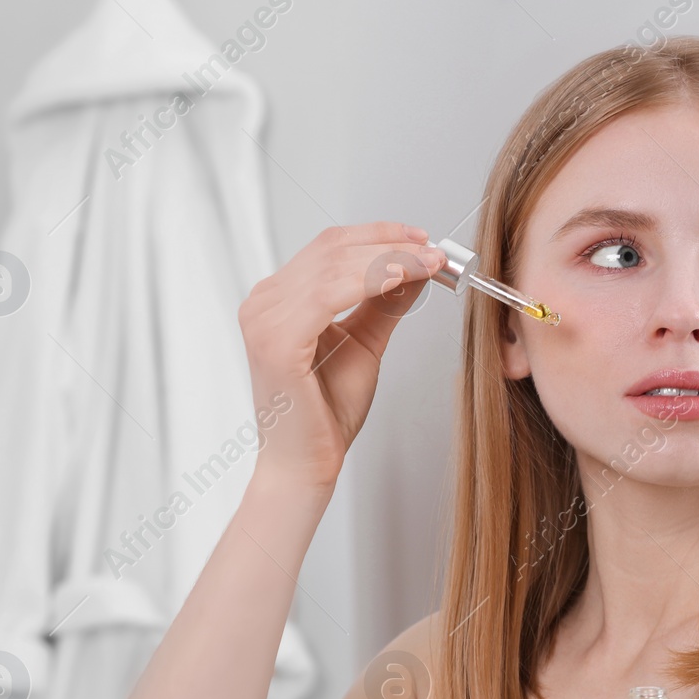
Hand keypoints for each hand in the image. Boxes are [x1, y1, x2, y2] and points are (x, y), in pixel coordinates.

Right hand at [238, 222, 446, 491]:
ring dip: (388, 258)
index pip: (329, 247)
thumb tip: (415, 266)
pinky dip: (369, 280)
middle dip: (391, 243)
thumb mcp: (364, 343)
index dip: (379, 235)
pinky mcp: (276, 341)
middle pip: (332, 249)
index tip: (422, 238)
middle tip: (434, 250)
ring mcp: (264, 319)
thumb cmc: (325, 412)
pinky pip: (328, 294)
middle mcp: (263, 302)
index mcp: (277, 299)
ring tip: (428, 262)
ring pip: (333, 265)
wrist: (306, 464)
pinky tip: (401, 278)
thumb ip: (384, 302)